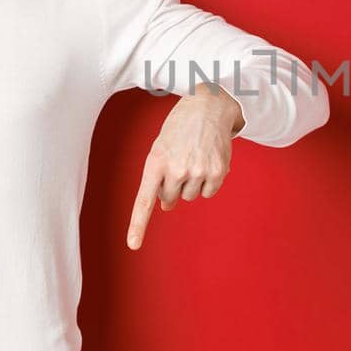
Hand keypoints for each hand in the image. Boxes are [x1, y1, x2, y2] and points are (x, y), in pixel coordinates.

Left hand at [127, 83, 243, 249]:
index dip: (138, 224)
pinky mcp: (217, 172)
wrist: (209, 105)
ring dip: (191, 182)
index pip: (144, 199)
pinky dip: (207, 181)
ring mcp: (198, 171)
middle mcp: (176, 169)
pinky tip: (207, 160)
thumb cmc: (180, 127)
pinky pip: (208, 192)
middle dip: (172, 187)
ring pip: (190, 196)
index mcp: (155, 161)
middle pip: (169, 198)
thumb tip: (166, 207)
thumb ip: (158, 178)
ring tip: (194, 156)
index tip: (133, 245)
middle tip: (178, 163)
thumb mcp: (161, 148)